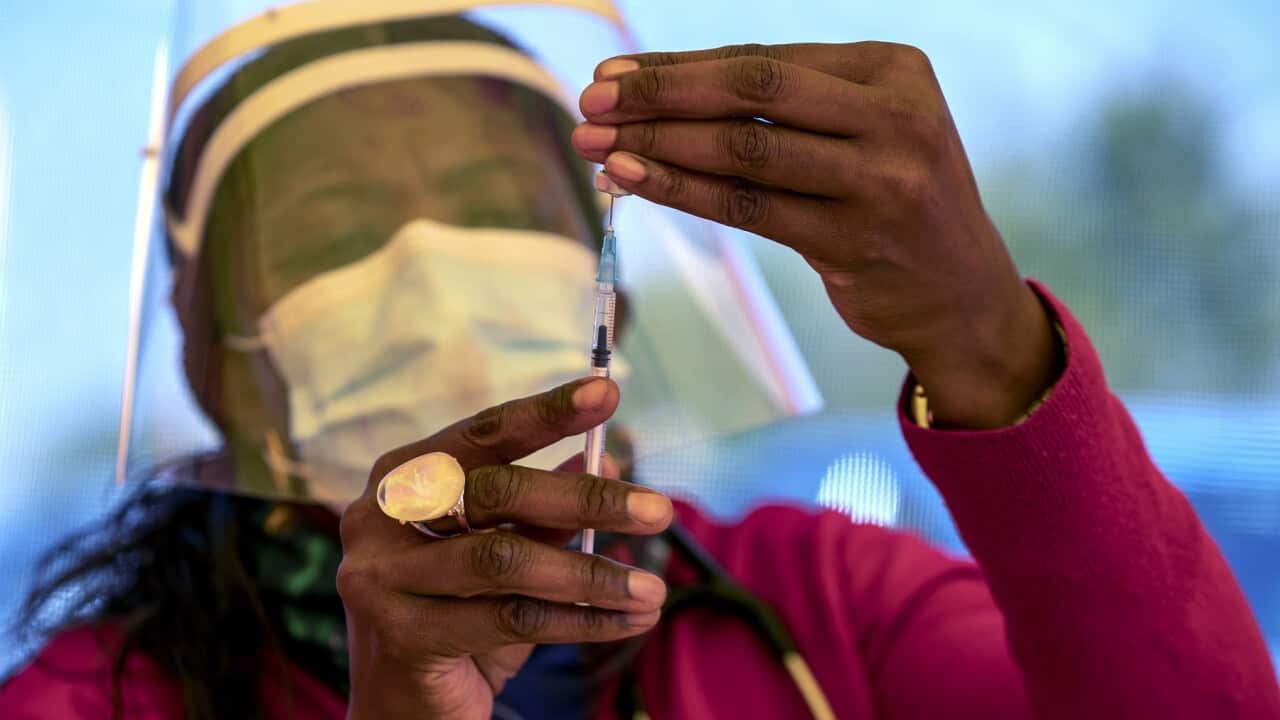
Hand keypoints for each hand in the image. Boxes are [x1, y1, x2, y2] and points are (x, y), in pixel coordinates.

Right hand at [338, 378, 671, 718]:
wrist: (407, 707)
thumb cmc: (459, 615)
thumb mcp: (508, 553)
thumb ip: (546, 509)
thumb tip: (609, 462)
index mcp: (402, 477)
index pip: (482, 433)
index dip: (547, 412)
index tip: (608, 393)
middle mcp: (379, 517)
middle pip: (496, 492)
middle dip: (586, 498)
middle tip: (658, 510)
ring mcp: (382, 577)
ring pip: (505, 561)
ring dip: (591, 574)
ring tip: (651, 589)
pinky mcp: (401, 634)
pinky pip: (511, 620)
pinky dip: (581, 621)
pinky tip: (628, 621)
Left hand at [572, 43, 1058, 427]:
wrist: (964, 295)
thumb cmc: (897, 202)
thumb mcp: (868, 132)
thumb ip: (790, 107)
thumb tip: (666, 87)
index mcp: (893, 71)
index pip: (766, 61)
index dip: (682, 65)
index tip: (614, 72)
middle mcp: (894, 117)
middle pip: (752, 93)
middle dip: (661, 93)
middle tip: (592, 97)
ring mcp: (879, 180)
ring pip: (745, 151)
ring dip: (658, 144)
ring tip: (594, 142)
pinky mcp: (854, 241)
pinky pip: (748, 208)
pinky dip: (682, 191)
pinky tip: (632, 178)